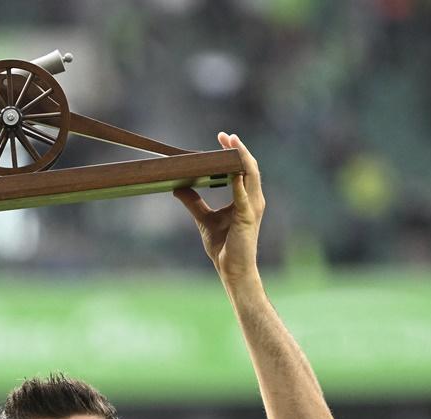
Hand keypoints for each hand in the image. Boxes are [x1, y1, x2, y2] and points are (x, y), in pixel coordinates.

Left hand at [173, 133, 265, 286]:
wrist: (232, 270)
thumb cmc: (224, 246)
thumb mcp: (204, 219)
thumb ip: (194, 203)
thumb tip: (177, 187)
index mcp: (245, 198)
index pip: (243, 169)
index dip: (235, 152)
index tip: (223, 138)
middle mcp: (253, 200)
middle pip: (249, 167)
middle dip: (238, 149)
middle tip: (225, 135)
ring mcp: (252, 208)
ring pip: (250, 175)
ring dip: (241, 158)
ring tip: (231, 143)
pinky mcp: (247, 218)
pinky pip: (243, 196)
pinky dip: (238, 181)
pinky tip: (232, 170)